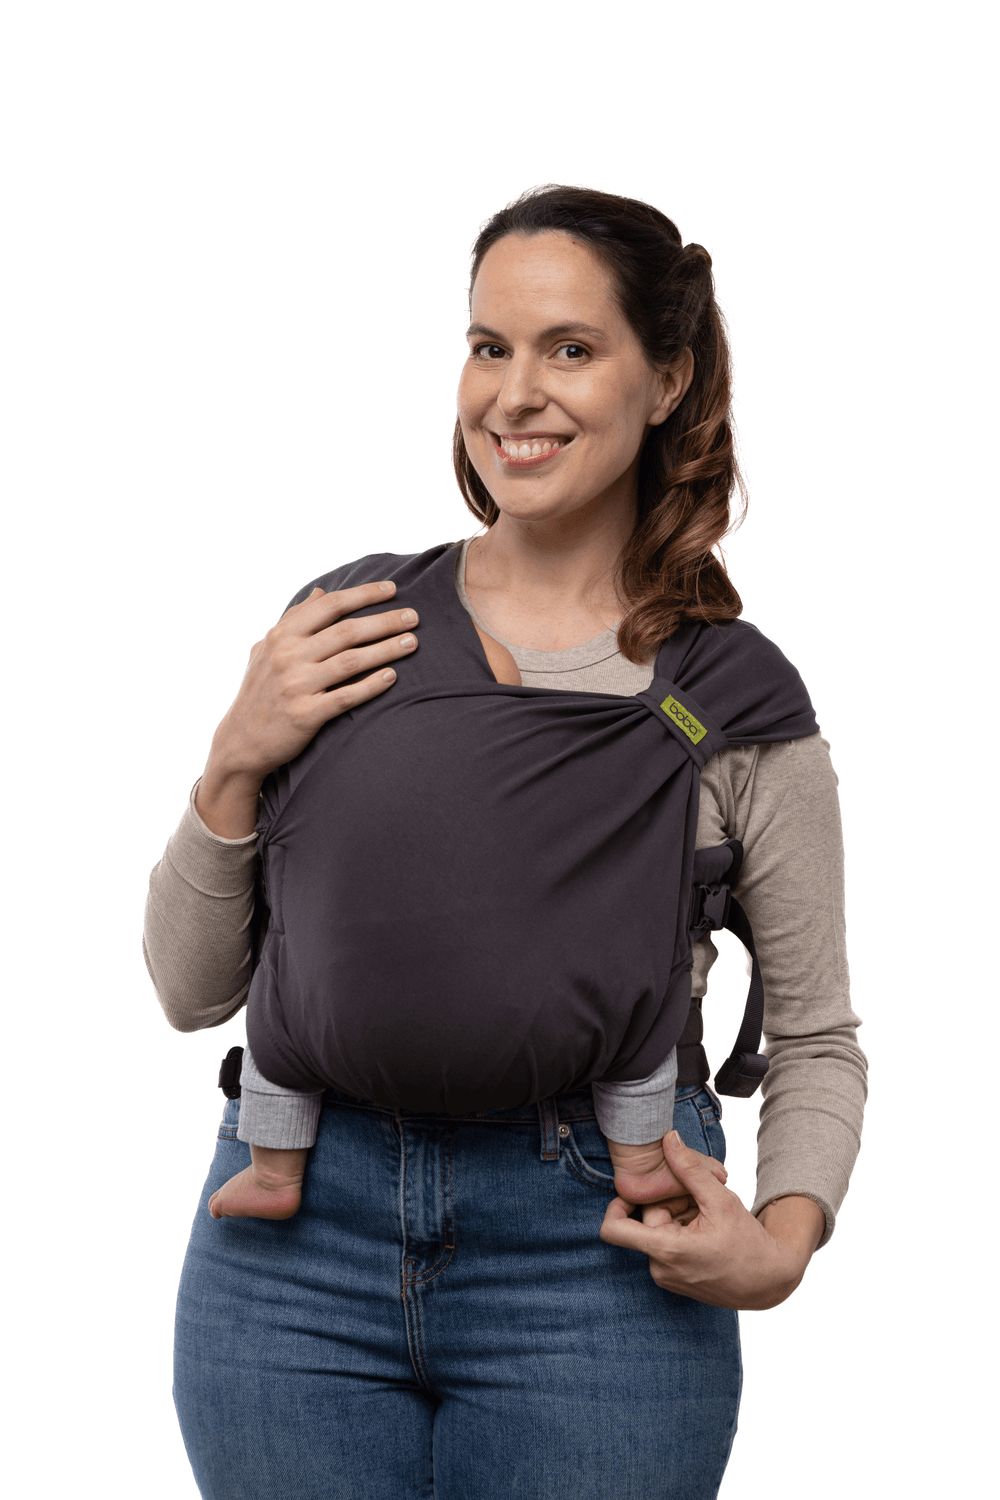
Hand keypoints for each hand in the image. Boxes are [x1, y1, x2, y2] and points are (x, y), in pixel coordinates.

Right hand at [210, 578, 420, 783]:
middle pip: (347, 632)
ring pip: (351, 661)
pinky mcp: (306, 714)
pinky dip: (371, 686)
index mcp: (281, 636)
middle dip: (384, 621)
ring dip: (385, 650)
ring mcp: (296, 685)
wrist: (242, 740)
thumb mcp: (267, 649)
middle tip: (414, 617)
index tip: (392, 588)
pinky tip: (392, 677)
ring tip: (412, 643)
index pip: (330, 606)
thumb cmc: (260, 690)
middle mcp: (288, 656)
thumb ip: (294, 619)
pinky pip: (346, 697)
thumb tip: (320, 592)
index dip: (364, 594)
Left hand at [599, 1130, 815, 1309]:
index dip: (616, 1204)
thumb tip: (668, 1138)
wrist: (768, 1282)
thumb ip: (689, 1168)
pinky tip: (706, 1229)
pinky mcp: (674, 1281)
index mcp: (666, 1250)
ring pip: (659, 1230)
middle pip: (648, 1220)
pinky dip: (682, 1231)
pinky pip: (667, 1246)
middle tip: (699, 1198)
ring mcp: (667, 1277)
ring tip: (707, 1216)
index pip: (612, 1229)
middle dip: (670, 1202)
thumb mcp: (720, 1199)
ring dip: (678, 1216)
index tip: (634, 1190)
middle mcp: (660, 1268)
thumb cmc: (748, 1243)